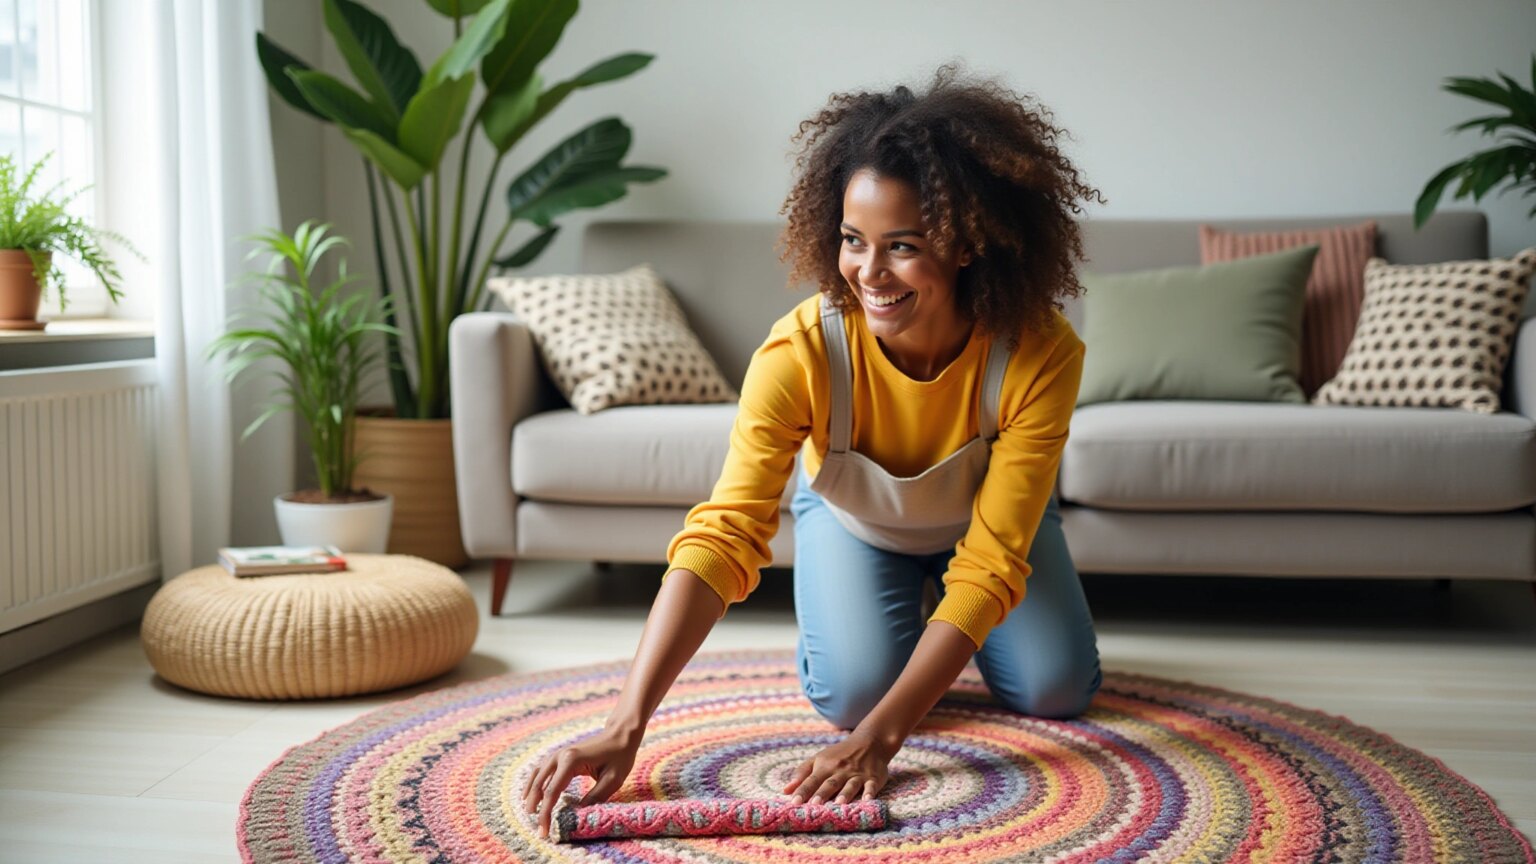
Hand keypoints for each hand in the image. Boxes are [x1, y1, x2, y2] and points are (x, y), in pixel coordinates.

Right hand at [521, 726, 639, 838]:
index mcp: (572, 761)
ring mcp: (559, 754)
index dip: (545, 813)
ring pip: (537, 775)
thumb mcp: (612, 780)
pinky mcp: (561, 755)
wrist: (620, 734)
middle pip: (540, 784)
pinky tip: (530, 794)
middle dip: (535, 807)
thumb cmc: (619, 756)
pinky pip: (542, 770)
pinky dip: (535, 783)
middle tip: (537, 828)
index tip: (543, 830)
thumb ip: (594, 797)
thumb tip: (576, 815)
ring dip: (531, 794)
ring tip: (529, 812)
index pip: (552, 792)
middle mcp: (560, 756)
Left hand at [782, 729, 893, 804]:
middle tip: (814, 805)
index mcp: (826, 766)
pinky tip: (868, 799)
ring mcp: (857, 774)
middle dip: (822, 794)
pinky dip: (870, 791)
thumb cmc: (839, 754)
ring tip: (839, 803)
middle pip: (830, 783)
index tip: (794, 802)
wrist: (868, 741)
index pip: (812, 780)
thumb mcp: (819, 759)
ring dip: (845, 793)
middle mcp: (841, 770)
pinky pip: (872, 785)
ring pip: (850, 785)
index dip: (803, 790)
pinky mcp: (873, 777)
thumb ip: (802, 774)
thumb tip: (785, 790)